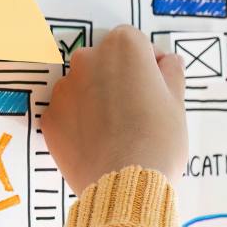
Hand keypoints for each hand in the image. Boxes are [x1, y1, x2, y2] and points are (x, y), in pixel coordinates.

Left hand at [42, 26, 185, 195]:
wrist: (126, 185)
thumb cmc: (158, 140)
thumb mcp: (177, 103)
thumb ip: (171, 74)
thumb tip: (168, 62)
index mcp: (123, 47)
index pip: (134, 42)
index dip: (146, 64)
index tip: (155, 86)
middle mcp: (87, 59)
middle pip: (104, 61)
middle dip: (118, 78)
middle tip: (136, 110)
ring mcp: (64, 89)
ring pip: (83, 86)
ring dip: (95, 98)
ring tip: (115, 131)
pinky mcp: (49, 117)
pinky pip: (67, 112)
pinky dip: (78, 122)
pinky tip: (96, 143)